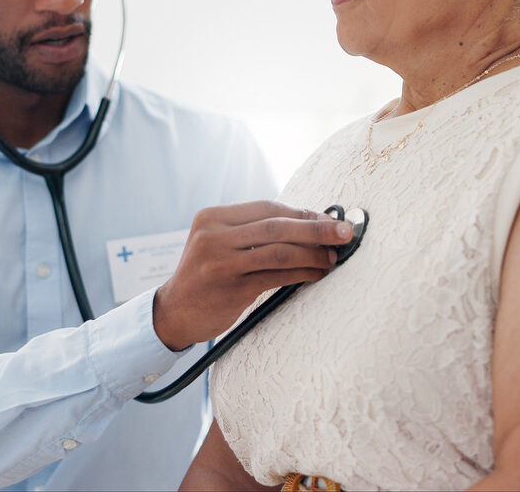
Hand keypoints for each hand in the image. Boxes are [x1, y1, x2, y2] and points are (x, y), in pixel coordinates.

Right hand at [152, 201, 353, 350]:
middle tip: (347, 232)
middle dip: (317, 229)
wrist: (173, 312)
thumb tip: (310, 222)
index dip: (302, 213)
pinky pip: (277, 276)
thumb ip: (252, 231)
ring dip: (314, 253)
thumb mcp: (218, 243)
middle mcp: (213, 236)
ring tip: (334, 257)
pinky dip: (303, 273)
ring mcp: (221, 262)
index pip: (267, 207)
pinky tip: (318, 273)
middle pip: (276, 225)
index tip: (330, 220)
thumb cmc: (207, 276)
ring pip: (279, 251)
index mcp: (212, 217)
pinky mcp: (231, 289)